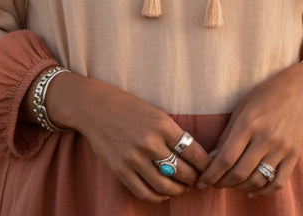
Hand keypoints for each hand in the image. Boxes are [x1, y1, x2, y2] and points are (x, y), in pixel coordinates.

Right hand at [36, 73, 211, 202]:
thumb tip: (193, 156)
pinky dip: (158, 196)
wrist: (93, 106)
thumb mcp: (154, 112)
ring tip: (181, 187)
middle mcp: (149, 142)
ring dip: (178, 190)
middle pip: (183, 172)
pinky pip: (145, 192)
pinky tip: (163, 192)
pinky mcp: (120, 169)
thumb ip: (171, 132)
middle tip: (196, 179)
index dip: (206, 164)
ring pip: (166, 185)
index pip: (194, 152)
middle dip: (194, 179)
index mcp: (161, 124)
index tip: (209, 168)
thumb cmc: (126, 106)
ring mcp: (133, 157)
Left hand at [197, 60, 302, 196]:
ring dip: (240, 187)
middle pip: (240, 173)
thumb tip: (212, 158)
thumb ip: (227, 134)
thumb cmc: (265, 95)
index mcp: (248, 123)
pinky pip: (278, 183)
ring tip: (230, 183)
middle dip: (222, 183)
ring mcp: (281, 149)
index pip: (226, 158)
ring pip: (257, 180)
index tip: (201, 182)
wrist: (299, 91)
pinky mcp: (294, 156)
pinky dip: (263, 192)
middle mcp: (265, 138)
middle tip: (214, 184)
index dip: (211, 174)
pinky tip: (251, 190)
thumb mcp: (241, 108)